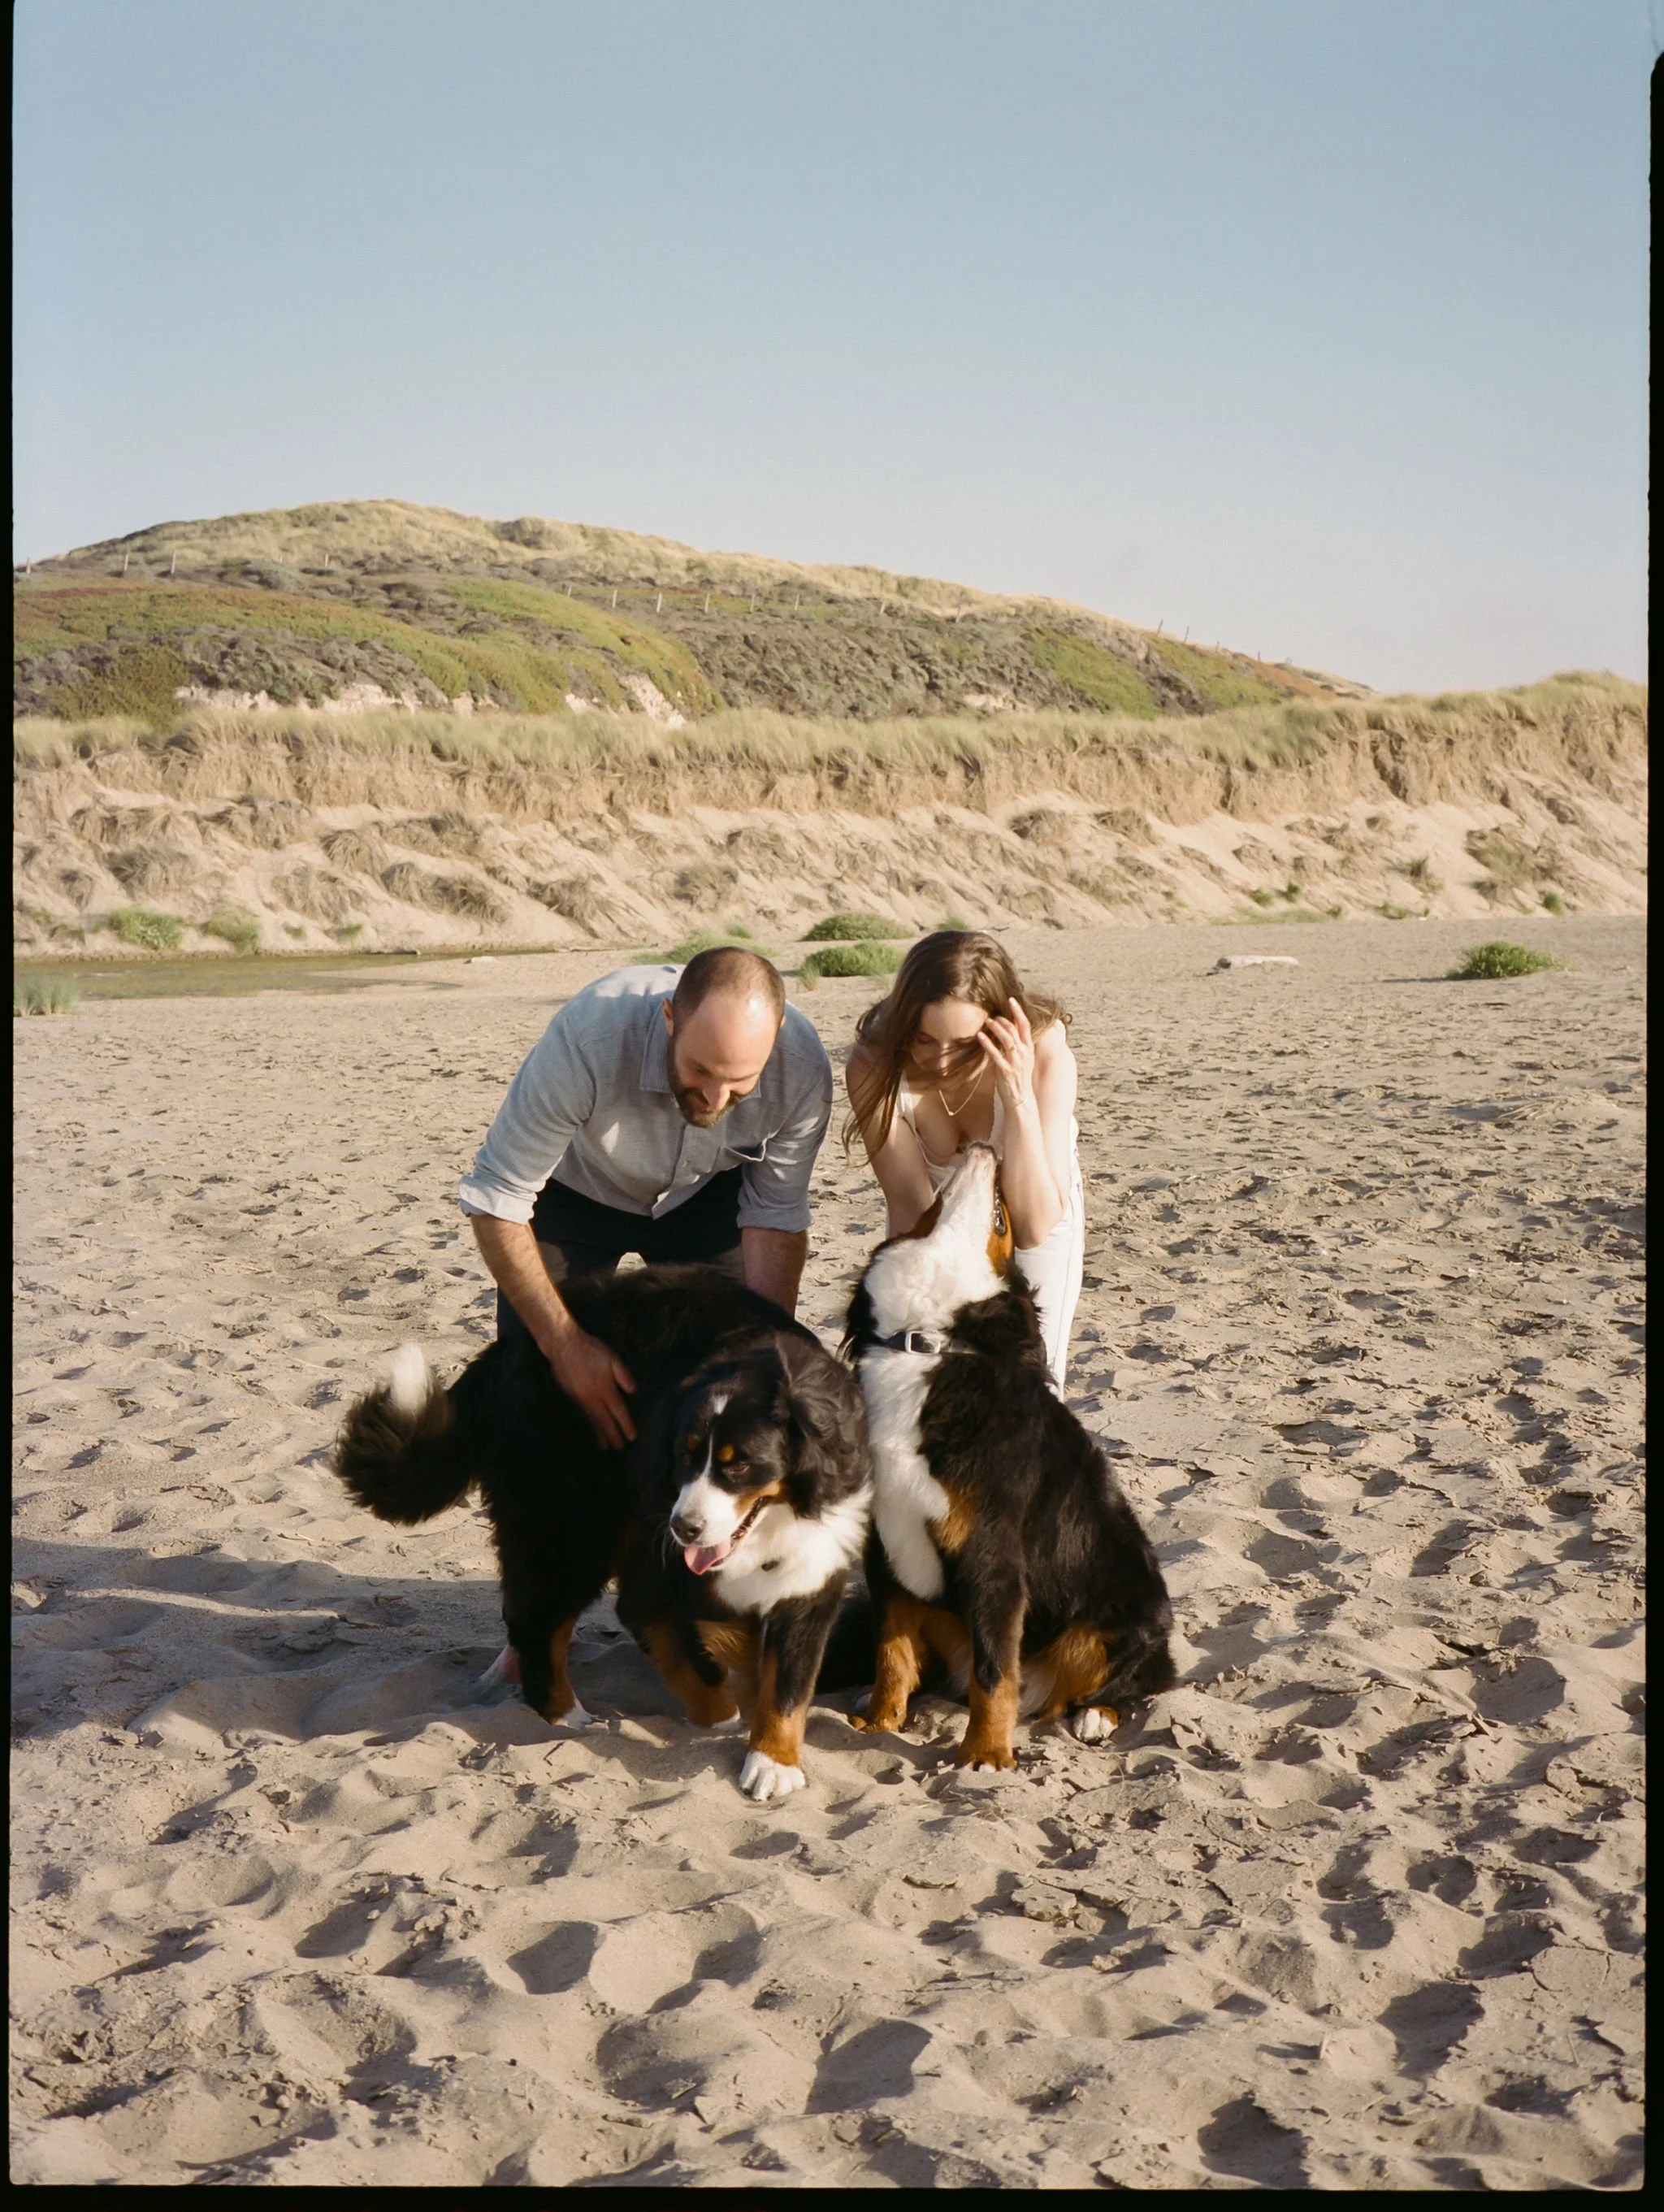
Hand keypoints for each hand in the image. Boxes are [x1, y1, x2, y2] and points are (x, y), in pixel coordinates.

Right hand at [550, 1328, 636, 1448]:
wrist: (563, 1346)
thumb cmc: (591, 1350)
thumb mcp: (613, 1358)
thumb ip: (623, 1376)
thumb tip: (634, 1392)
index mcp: (605, 1389)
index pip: (618, 1411)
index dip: (626, 1425)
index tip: (632, 1437)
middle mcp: (593, 1398)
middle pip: (605, 1421)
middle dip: (613, 1435)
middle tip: (619, 1448)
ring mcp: (580, 1399)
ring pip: (592, 1420)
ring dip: (600, 1434)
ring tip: (604, 1446)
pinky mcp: (571, 1397)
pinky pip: (583, 1415)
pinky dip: (589, 1424)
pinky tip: (592, 1428)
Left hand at [976, 996, 1037, 1112]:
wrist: (1021, 1099)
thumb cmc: (1019, 1078)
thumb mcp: (1023, 1058)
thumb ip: (1018, 1043)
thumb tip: (1011, 1027)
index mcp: (1029, 1049)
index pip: (1025, 1025)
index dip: (1018, 1011)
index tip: (1011, 1000)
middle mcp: (1024, 1054)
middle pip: (1015, 1030)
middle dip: (1003, 1020)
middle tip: (992, 1015)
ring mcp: (1016, 1062)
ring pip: (1007, 1039)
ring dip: (996, 1028)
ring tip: (987, 1021)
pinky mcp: (1006, 1071)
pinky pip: (996, 1054)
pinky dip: (987, 1044)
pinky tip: (980, 1036)